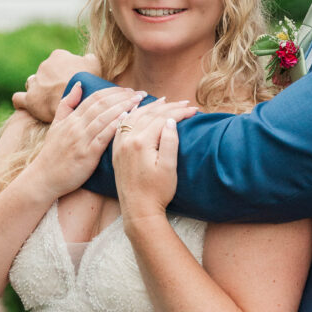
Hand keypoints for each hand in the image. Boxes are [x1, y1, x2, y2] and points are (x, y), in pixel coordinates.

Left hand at [12, 50, 101, 121]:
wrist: (81, 101)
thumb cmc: (89, 82)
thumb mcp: (95, 65)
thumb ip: (89, 59)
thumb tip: (86, 58)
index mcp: (59, 56)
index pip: (59, 59)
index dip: (66, 70)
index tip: (72, 80)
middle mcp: (44, 66)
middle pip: (45, 72)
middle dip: (52, 80)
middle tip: (63, 92)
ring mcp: (35, 82)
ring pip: (32, 83)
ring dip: (38, 89)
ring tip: (48, 100)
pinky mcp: (29, 99)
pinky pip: (18, 99)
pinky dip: (22, 101)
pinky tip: (26, 105)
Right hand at [27, 82, 144, 200]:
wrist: (43, 178)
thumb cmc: (52, 153)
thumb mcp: (56, 125)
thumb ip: (67, 104)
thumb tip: (80, 84)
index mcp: (71, 119)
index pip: (95, 98)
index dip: (113, 91)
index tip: (129, 90)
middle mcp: (76, 126)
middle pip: (102, 105)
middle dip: (123, 96)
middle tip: (140, 93)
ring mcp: (81, 140)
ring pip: (104, 118)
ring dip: (123, 107)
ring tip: (139, 102)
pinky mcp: (87, 155)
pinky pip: (103, 137)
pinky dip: (115, 126)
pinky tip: (127, 119)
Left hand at [113, 99, 196, 230]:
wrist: (138, 211)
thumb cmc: (157, 191)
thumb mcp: (169, 167)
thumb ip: (170, 141)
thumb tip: (170, 121)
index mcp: (141, 142)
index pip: (162, 118)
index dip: (179, 112)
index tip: (194, 109)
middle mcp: (127, 140)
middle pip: (148, 114)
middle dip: (168, 106)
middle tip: (185, 102)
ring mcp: (120, 146)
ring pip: (134, 117)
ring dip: (149, 107)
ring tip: (164, 101)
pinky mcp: (117, 152)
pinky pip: (122, 126)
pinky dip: (131, 115)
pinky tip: (135, 110)